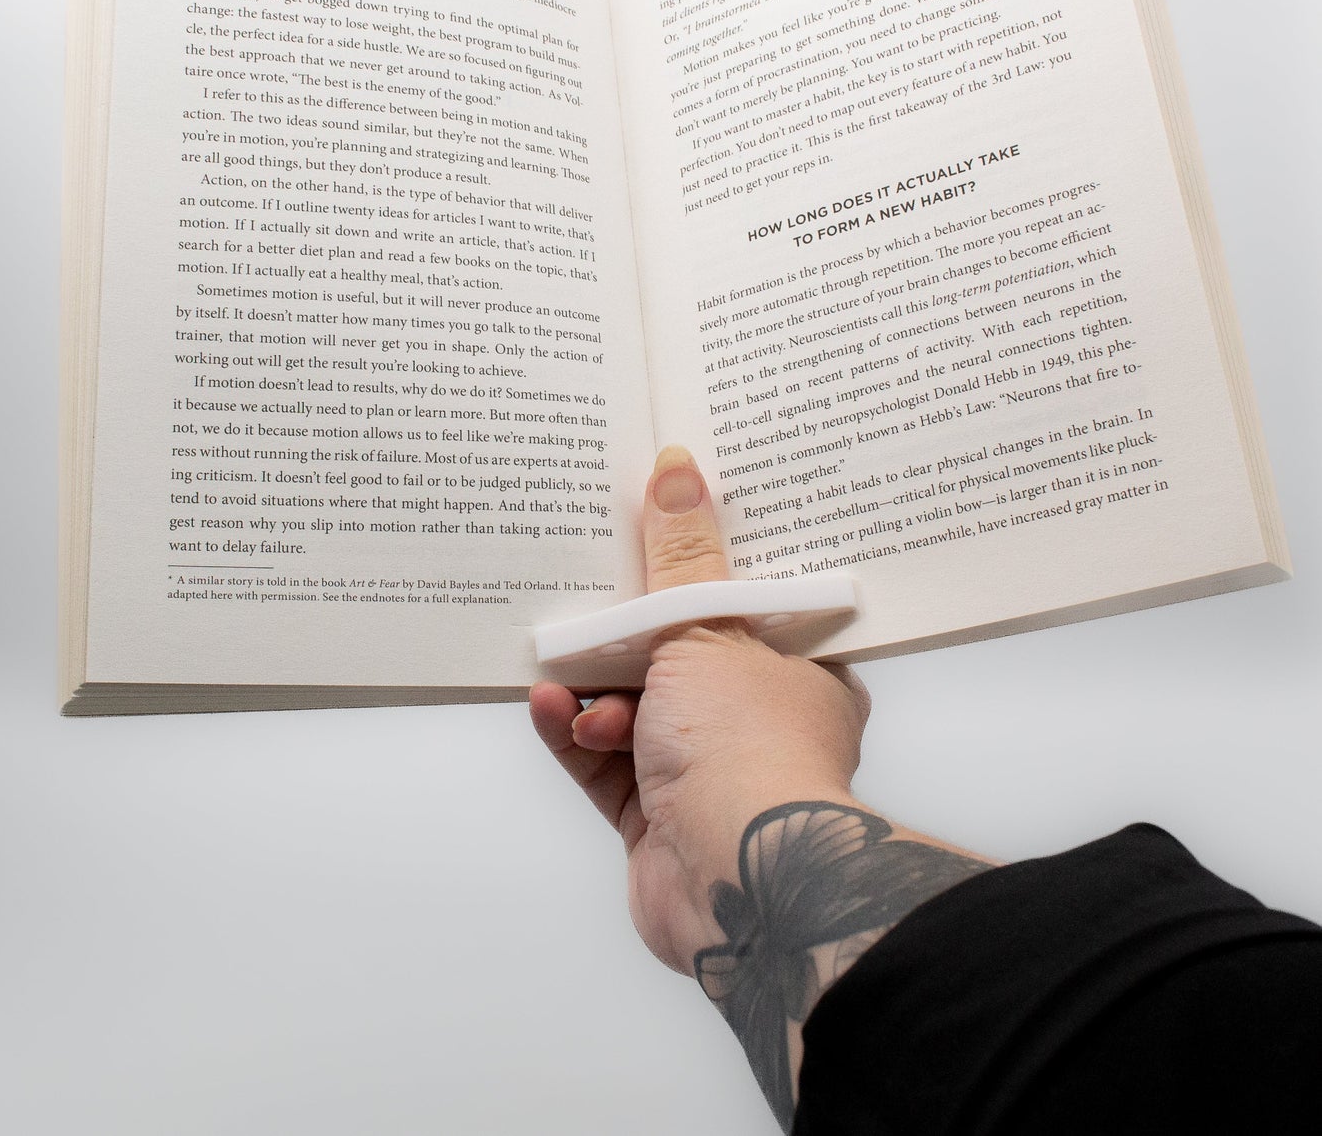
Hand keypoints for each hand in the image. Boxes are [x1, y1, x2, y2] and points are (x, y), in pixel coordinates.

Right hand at [529, 446, 870, 973]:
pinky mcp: (656, 817)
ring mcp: (706, 773)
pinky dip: (573, 734)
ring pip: (633, 710)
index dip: (697, 570)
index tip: (649, 536)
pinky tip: (550, 707)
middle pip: (678, 657)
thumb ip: (681, 556)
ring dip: (595, 690)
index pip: (743, 604)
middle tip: (586, 596)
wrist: (739, 879)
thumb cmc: (750, 751)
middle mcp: (756, 721)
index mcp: (797, 669)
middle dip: (626, 635)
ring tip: (568, 672)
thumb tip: (678, 469)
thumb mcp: (706, 627)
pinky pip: (602, 763)